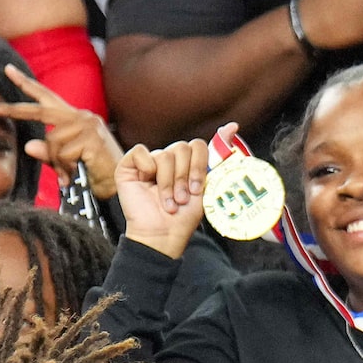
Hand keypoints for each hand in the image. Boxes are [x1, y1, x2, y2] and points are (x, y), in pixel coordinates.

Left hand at [0, 66, 121, 195]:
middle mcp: (80, 117)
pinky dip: (66, 169)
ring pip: (52, 142)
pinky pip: (63, 154)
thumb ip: (49, 153)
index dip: (26, 84)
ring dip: (57, 163)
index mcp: (75, 119)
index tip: (8, 70)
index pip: (47, 97)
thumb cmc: (97, 174)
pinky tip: (77, 175)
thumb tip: (28, 145)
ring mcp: (87, 126)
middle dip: (12, 109)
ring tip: (69, 175)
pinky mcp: (91, 139)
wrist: (125, 185)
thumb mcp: (68, 163)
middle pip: (39, 110)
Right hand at [115, 140, 214, 259]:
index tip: (212, 165)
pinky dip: (147, 169)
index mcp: (187, 165)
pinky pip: (141, 152)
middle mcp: (169, 160)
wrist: (162, 234)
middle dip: (186, 176)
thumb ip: (216, 162)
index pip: (198, 146)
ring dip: (169, 183)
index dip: (204, 157)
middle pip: (183, 148)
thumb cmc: (183, 218)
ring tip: (169, 201)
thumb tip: (232, 128)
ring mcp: (149, 162)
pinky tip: (147, 184)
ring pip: (165, 155)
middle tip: (184, 197)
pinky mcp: (130, 165)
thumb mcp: (207, 190)